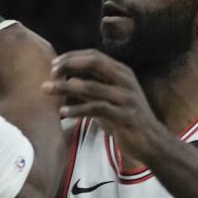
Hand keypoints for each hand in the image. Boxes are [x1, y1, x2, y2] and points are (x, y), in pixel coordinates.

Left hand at [43, 49, 168, 164]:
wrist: (151, 142)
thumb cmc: (125, 119)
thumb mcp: (108, 99)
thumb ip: (91, 87)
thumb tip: (65, 79)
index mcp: (122, 72)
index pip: (95, 56)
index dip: (73, 57)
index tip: (54, 65)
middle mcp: (125, 80)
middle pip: (94, 63)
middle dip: (70, 64)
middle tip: (51, 73)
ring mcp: (126, 97)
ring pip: (91, 86)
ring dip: (65, 87)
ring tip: (46, 89)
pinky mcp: (124, 115)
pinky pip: (96, 108)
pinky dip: (77, 110)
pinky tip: (62, 113)